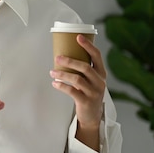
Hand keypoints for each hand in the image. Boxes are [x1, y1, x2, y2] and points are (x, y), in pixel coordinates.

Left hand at [50, 34, 105, 149]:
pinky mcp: (86, 102)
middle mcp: (100, 82)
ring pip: (77, 79)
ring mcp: (94, 92)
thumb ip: (82, 68)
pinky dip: (62, 86)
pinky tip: (55, 83)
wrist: (92, 115)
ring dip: (62, 74)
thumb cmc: (88, 92)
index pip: (97, 56)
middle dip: (70, 61)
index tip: (78, 37)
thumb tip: (63, 53)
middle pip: (85, 67)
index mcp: (101, 73)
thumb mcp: (90, 80)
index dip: (88, 46)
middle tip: (57, 57)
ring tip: (52, 71)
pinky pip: (72, 91)